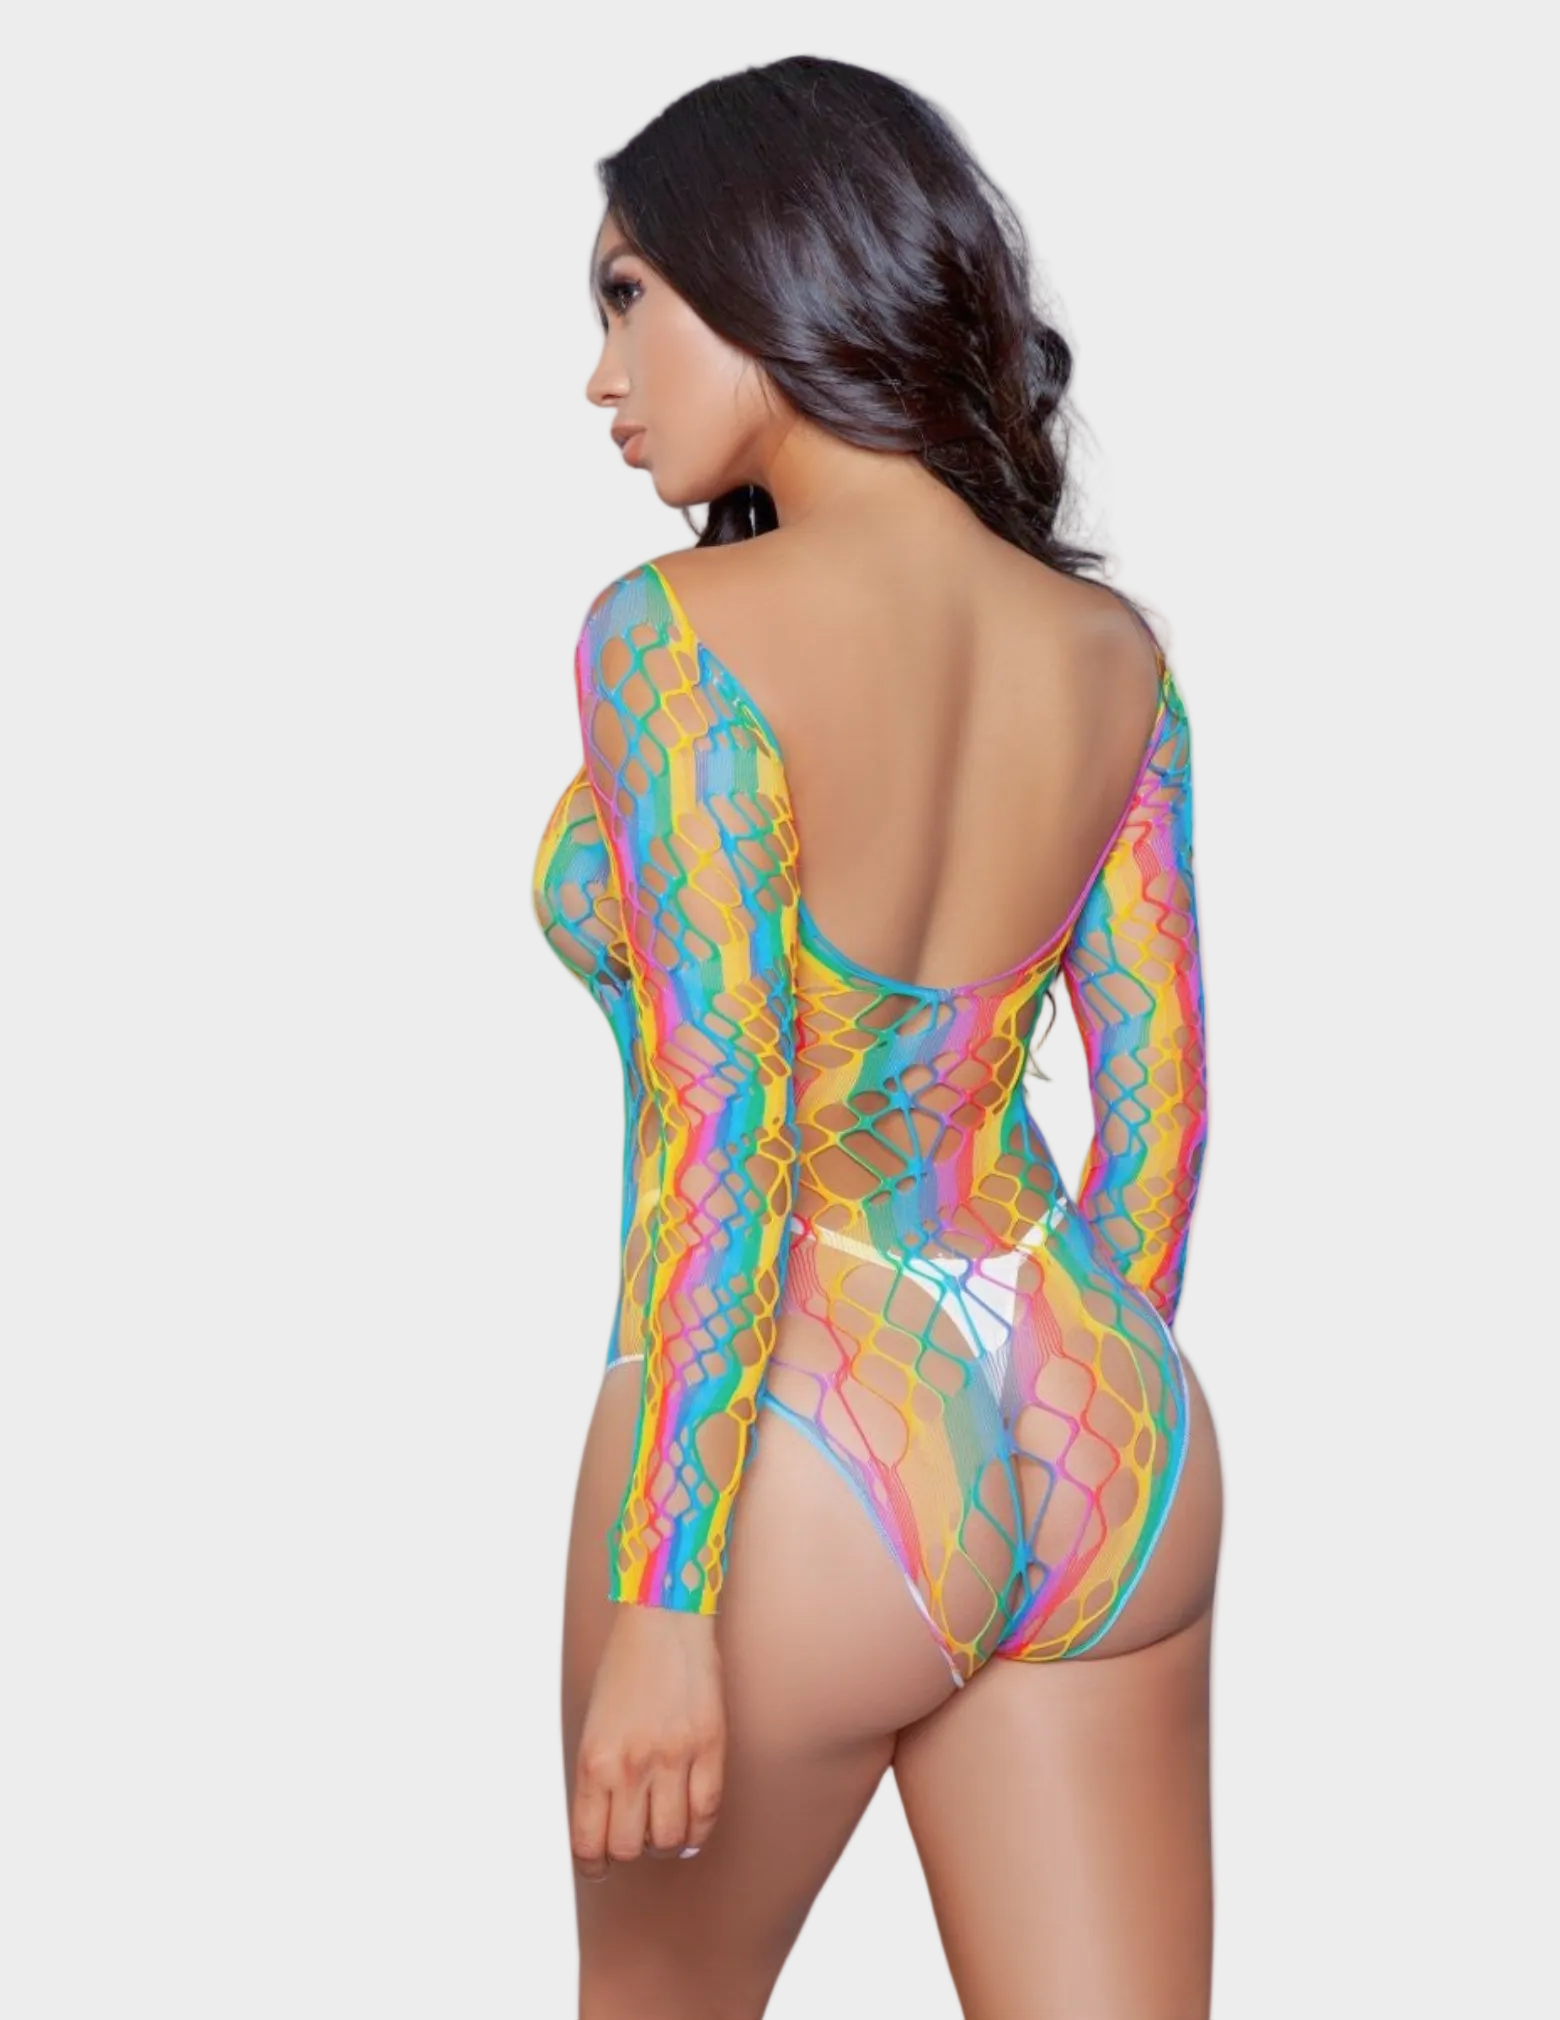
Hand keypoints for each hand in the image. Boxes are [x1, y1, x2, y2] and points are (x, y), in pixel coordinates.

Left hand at [571, 1605, 725, 1882]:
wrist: (662, 1619)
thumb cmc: (625, 1670)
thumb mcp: (595, 1725)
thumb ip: (602, 1775)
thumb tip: (610, 1826)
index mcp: (595, 1760)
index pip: (588, 1843)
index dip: (593, 1865)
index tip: (599, 1864)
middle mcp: (631, 1764)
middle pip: (629, 1848)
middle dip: (630, 1851)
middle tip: (635, 1838)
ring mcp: (673, 1756)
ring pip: (669, 1838)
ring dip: (665, 1843)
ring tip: (664, 1828)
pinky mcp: (709, 1746)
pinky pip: (706, 1812)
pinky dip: (697, 1830)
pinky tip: (691, 1825)